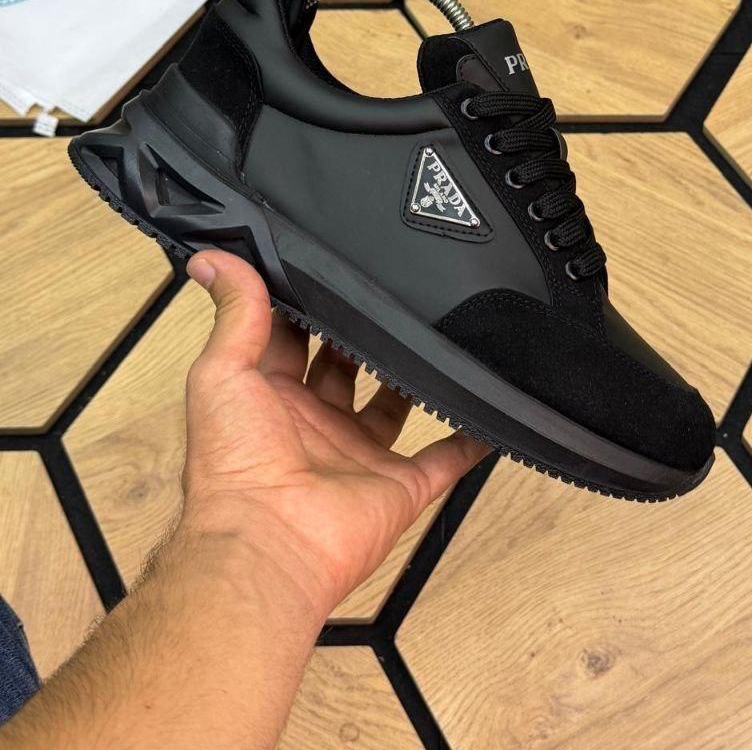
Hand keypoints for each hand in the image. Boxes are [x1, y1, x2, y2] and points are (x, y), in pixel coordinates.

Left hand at [180, 251, 488, 627]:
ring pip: (392, 407)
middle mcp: (313, 424)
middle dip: (360, 332)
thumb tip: (211, 257)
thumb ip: (233, 313)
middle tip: (389, 285)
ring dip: (411, 376)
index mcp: (269, 397)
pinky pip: (443, 461)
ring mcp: (358, 457)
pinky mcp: (400, 486)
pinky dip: (468, 440)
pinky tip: (488, 410)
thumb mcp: (222, 372)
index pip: (290, 338)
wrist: (268, 546)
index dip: (306, 303)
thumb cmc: (233, 462)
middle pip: (344, 368)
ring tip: (435, 329)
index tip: (329, 260)